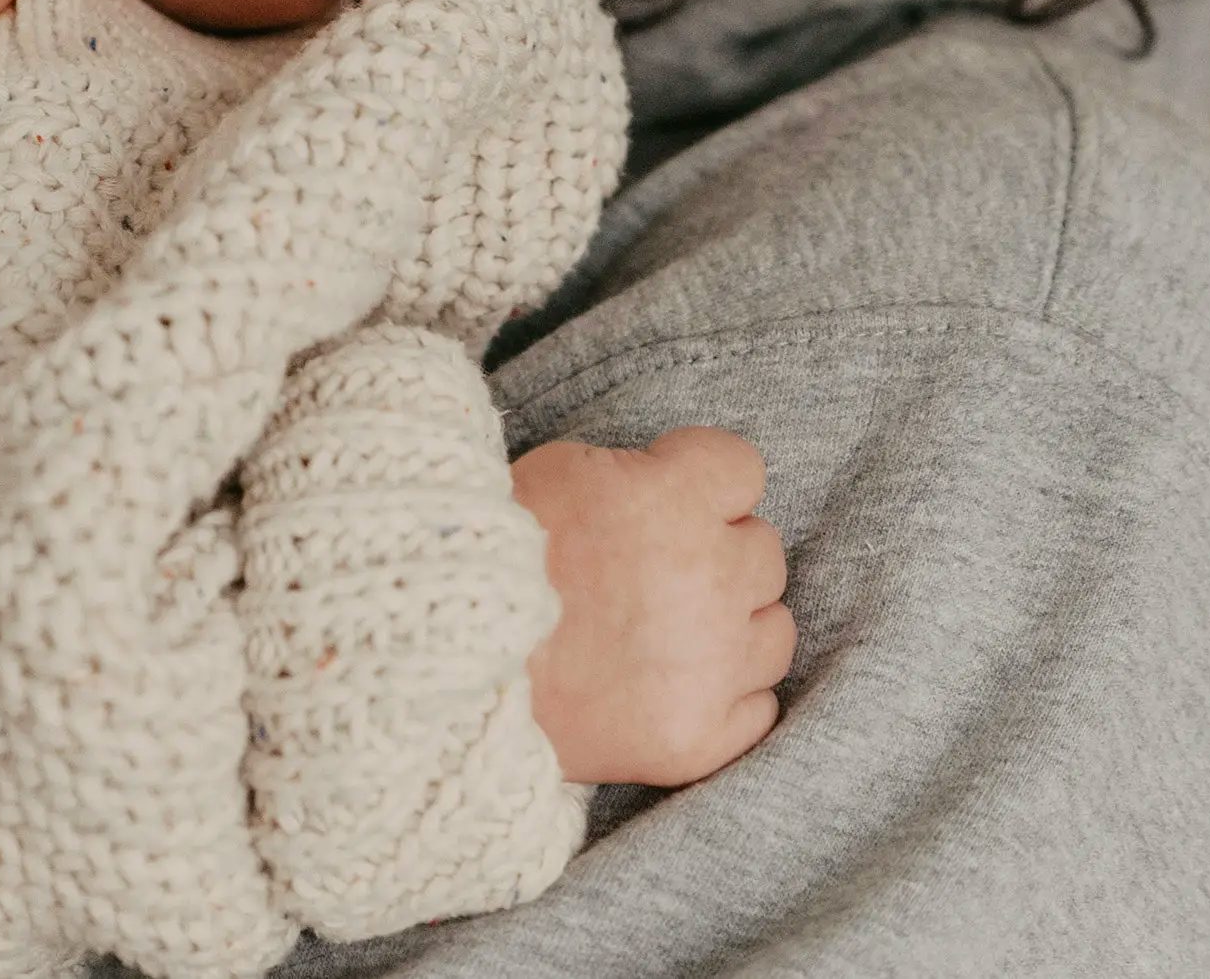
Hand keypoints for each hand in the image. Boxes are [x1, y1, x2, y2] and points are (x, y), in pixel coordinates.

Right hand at [512, 427, 797, 786]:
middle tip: (651, 576)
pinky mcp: (697, 737)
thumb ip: (637, 476)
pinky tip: (673, 689)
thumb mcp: (558, 473)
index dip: (702, 485)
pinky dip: (724, 700)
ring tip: (665, 637)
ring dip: (731, 629)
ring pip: (773, 632)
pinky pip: (758, 709)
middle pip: (763, 552)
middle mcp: (709, 577)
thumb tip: (672, 489)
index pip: (742, 471)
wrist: (436, 668)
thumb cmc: (486, 559)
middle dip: (716, 557)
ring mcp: (710, 665)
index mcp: (674, 498)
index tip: (666, 502)